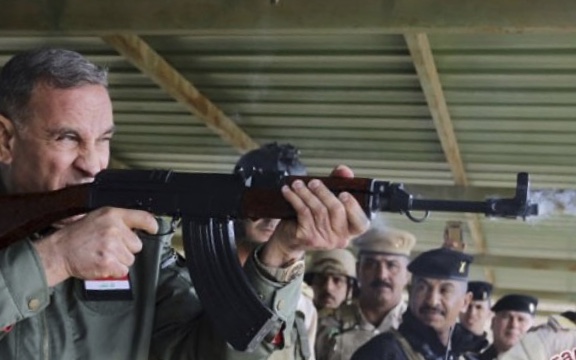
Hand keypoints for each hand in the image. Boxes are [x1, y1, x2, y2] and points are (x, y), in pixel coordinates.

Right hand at [33, 207, 157, 286]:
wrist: (59, 251)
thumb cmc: (79, 236)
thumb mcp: (99, 218)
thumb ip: (119, 221)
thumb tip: (140, 226)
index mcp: (113, 215)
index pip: (143, 217)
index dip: (152, 225)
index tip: (153, 229)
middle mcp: (114, 229)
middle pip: (137, 244)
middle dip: (126, 248)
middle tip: (109, 246)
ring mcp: (112, 246)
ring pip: (130, 259)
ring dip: (119, 260)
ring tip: (103, 254)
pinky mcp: (109, 262)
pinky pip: (123, 270)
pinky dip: (114, 270)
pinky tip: (102, 263)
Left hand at [261, 165, 368, 266]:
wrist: (291, 239)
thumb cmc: (314, 218)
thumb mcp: (328, 202)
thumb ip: (339, 184)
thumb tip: (344, 170)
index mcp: (350, 230)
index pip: (361, 223)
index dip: (353, 207)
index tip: (343, 193)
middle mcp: (340, 238)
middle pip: (337, 210)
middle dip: (324, 192)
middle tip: (313, 182)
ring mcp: (324, 240)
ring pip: (318, 210)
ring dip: (306, 193)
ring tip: (297, 184)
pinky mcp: (308, 238)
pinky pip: (303, 213)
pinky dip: (295, 198)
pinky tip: (288, 191)